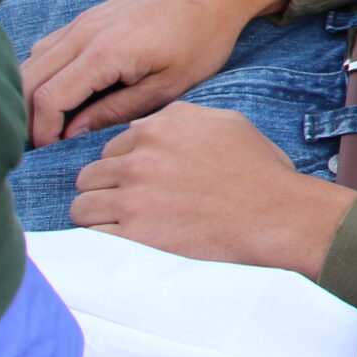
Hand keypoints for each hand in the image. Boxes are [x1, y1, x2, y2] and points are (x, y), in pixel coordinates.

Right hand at [21, 0, 288, 145]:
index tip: (50, 153)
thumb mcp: (168, 85)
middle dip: (25, 116)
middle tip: (38, 145)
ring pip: (31, 62)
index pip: (48, 99)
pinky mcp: (88, 17)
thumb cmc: (201, 36)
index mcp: (104, 52)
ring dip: (29, 94)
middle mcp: (83, 33)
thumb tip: (73, 133)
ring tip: (45, 124)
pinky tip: (59, 93)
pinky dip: (41, 73)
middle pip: (27, 80)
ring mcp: (82, 21)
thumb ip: (117, 111)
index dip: (41, 131)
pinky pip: (46, 47)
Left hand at [71, 103, 354, 278]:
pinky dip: (101, 238)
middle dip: (104, 188)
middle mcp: (140, 159)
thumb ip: (181, 118)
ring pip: (82, 204)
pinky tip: (121, 238)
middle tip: (128, 202)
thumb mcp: (226, 122)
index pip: (112, 146)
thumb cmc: (257, 169)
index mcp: (161, 128)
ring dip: (97, 213)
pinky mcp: (134, 233)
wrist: (275, 213)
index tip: (138, 179)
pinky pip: (91, 234)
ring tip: (119, 222)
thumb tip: (147, 127)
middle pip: (90, 174)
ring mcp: (134, 197)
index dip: (123, 164)